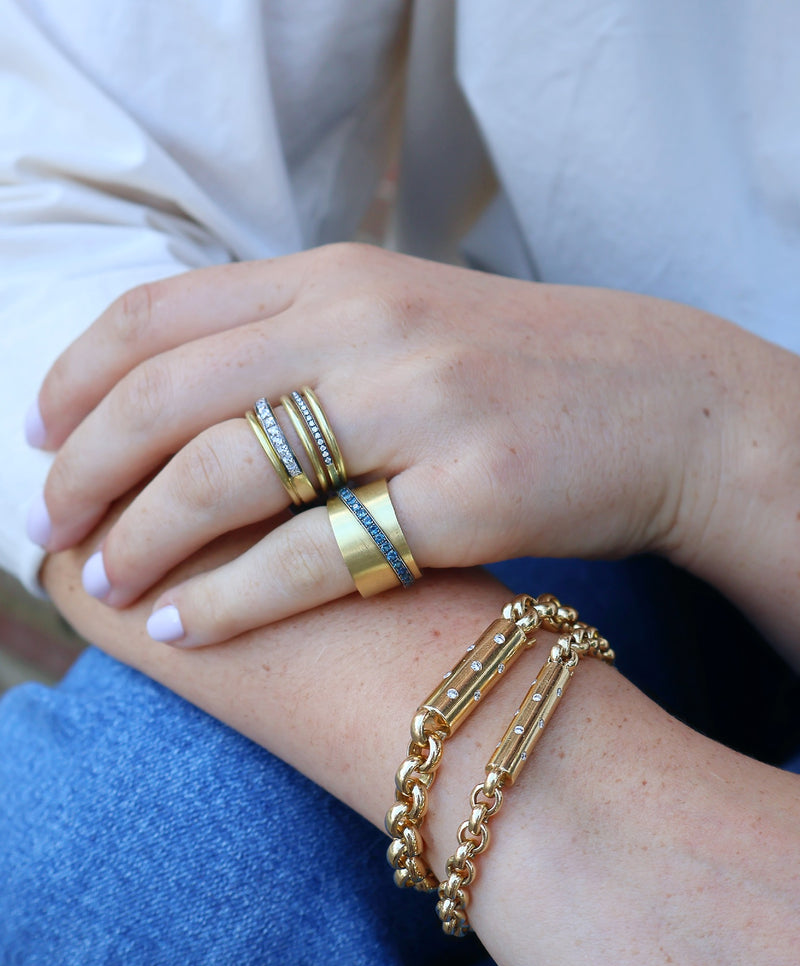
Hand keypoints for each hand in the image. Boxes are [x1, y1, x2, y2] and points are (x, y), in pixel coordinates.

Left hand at [32, 242, 740, 644]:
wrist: (658, 402)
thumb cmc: (511, 374)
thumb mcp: (395, 320)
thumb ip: (290, 337)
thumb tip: (173, 392)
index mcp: (335, 277)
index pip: (159, 314)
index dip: (77, 379)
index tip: (40, 441)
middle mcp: (366, 325)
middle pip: (171, 394)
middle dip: (86, 469)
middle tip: (49, 529)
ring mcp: (419, 405)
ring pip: (225, 472)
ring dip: (142, 537)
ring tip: (106, 584)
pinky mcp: (468, 493)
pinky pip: (314, 555)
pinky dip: (230, 596)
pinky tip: (184, 625)